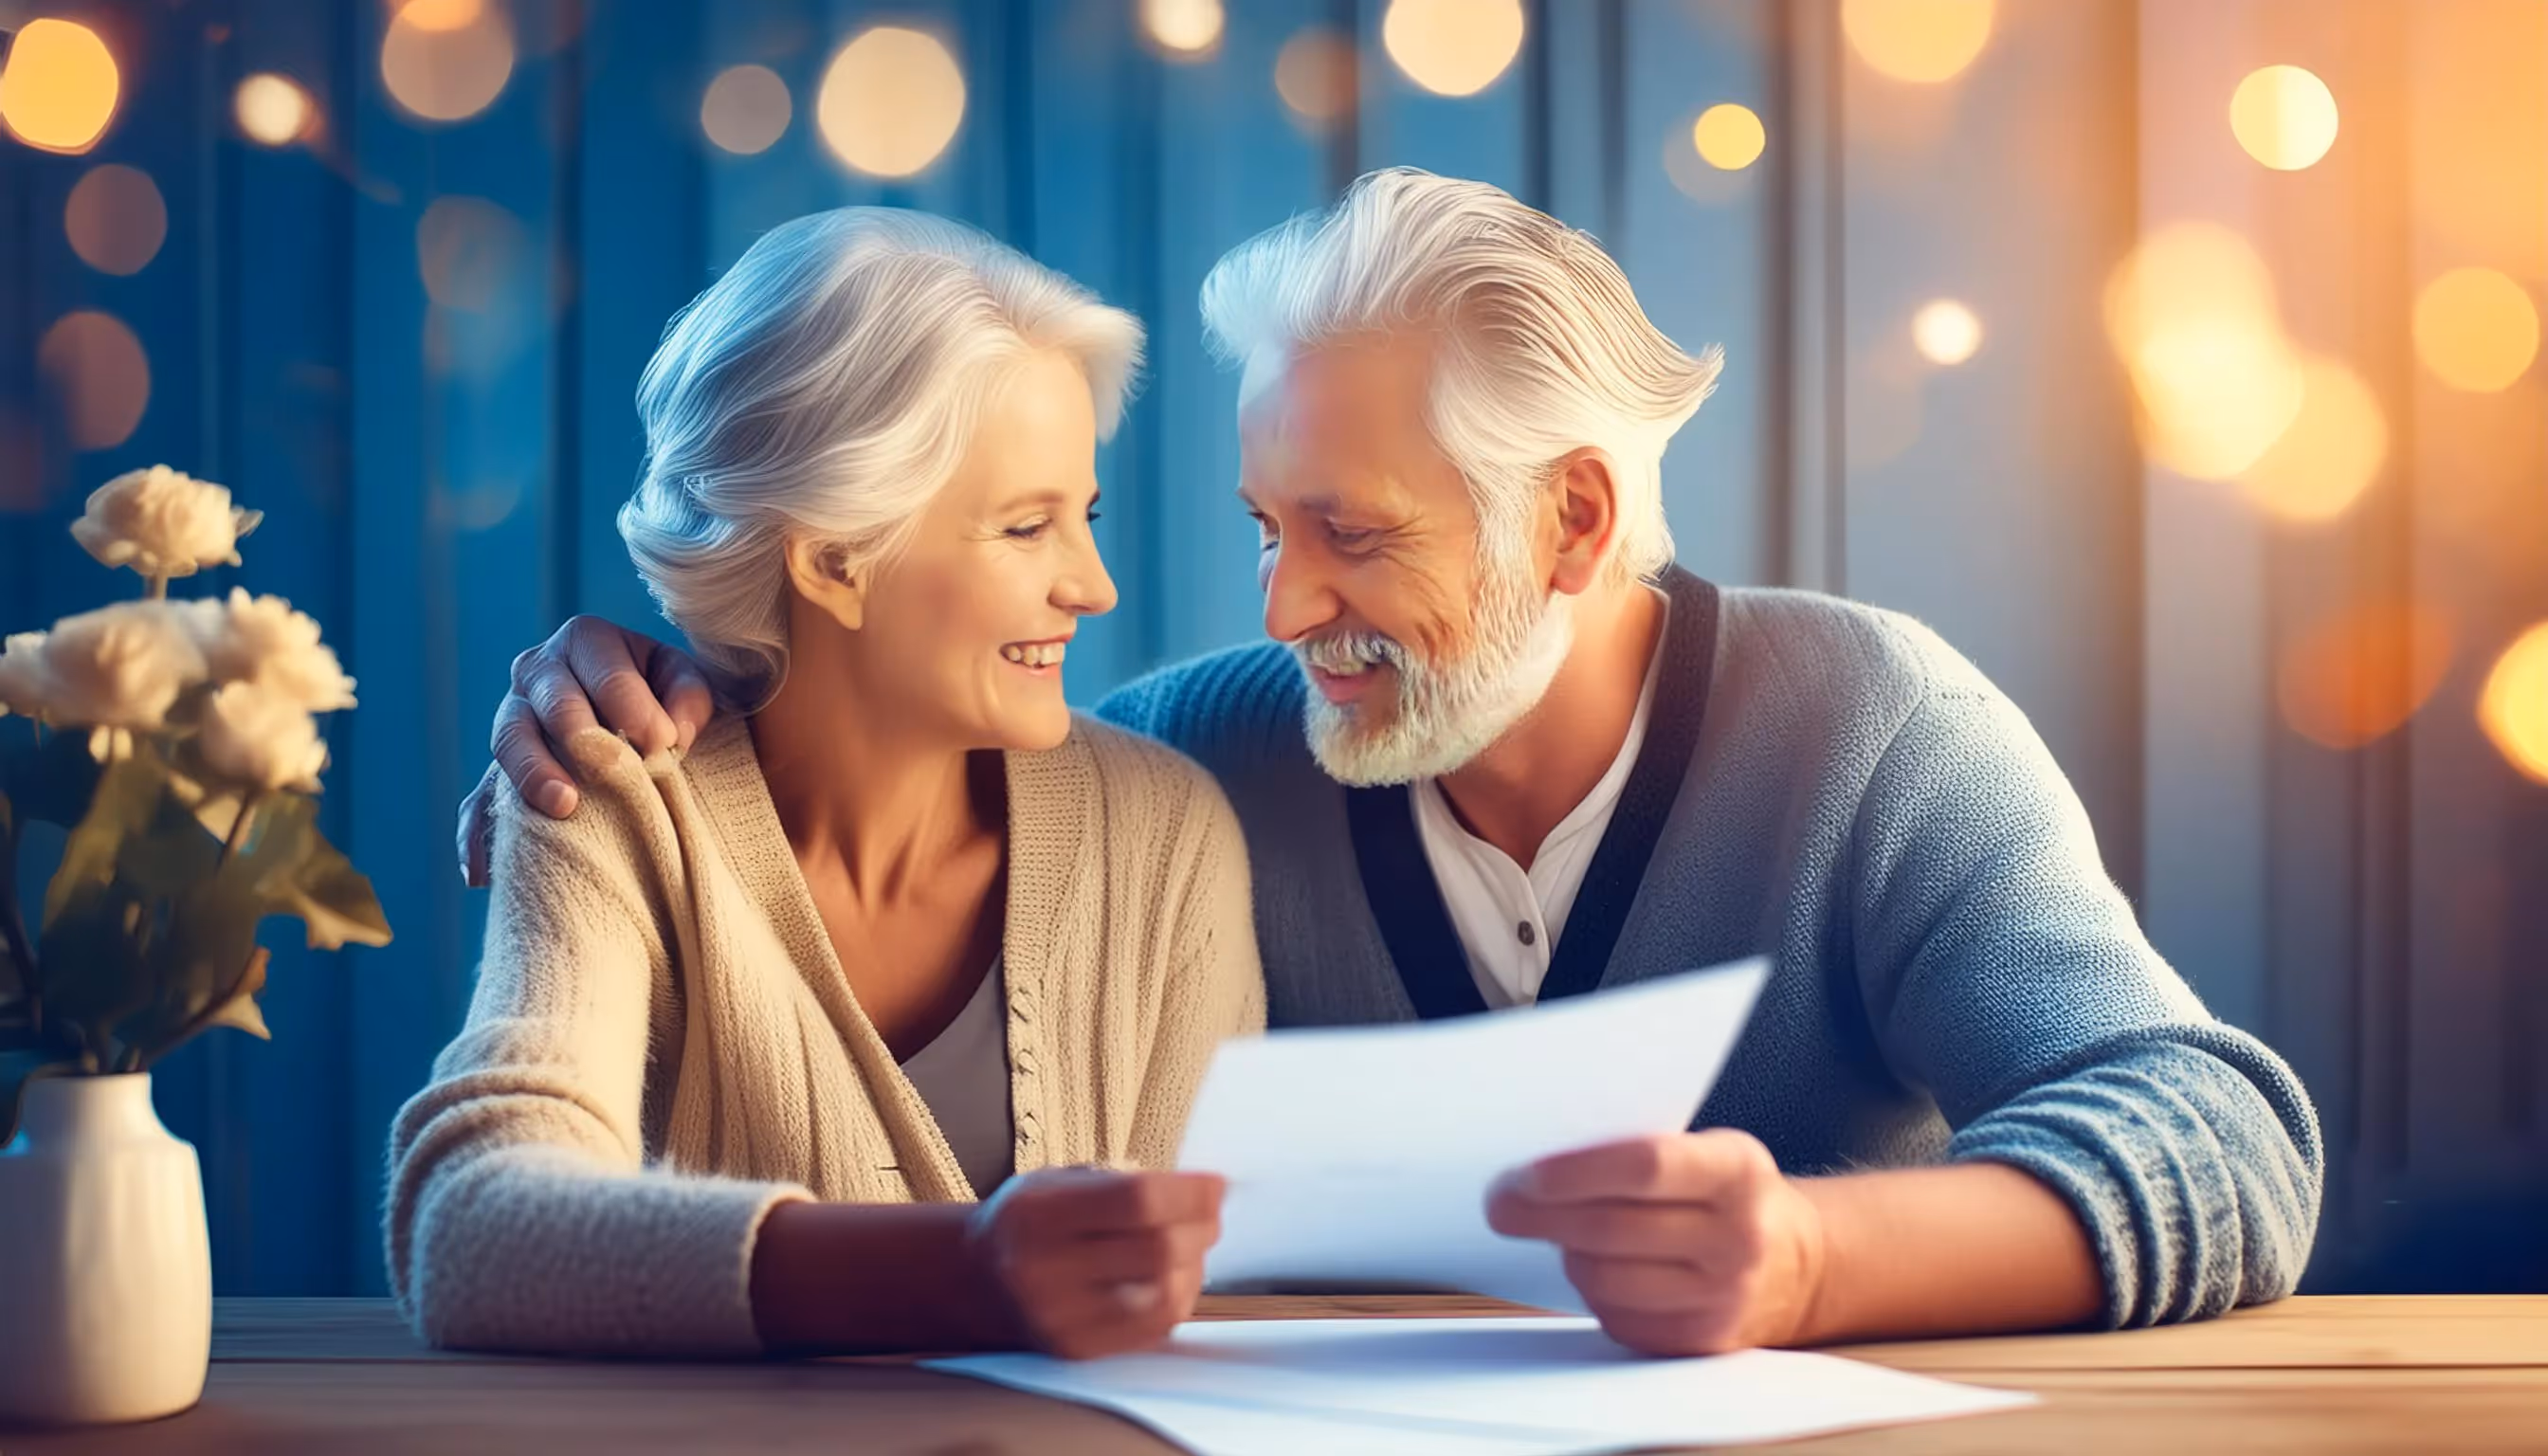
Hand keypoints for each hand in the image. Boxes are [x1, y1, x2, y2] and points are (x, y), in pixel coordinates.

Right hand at [456, 615, 714, 885]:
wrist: (641, 715)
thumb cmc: (666, 695)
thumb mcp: (684, 682)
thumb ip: (688, 696)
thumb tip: (673, 734)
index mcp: (587, 641)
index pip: (603, 668)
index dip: (631, 704)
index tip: (661, 742)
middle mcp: (539, 672)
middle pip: (550, 700)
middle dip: (583, 735)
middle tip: (616, 771)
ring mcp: (513, 718)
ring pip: (509, 739)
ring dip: (534, 773)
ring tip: (564, 806)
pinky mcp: (498, 770)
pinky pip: (478, 800)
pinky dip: (478, 835)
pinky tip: (483, 873)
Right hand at [966, 1168, 1224, 1359]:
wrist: (977, 1281)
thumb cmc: (1031, 1221)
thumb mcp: (1058, 1182)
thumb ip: (1124, 1183)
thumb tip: (1206, 1191)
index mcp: (1037, 1213)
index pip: (1137, 1200)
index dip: (1190, 1193)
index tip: (1217, 1184)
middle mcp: (1043, 1269)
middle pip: (1157, 1249)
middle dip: (1200, 1227)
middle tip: (1209, 1214)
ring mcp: (1060, 1317)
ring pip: (1165, 1292)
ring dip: (1195, 1263)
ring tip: (1192, 1243)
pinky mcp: (1078, 1350)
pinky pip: (1156, 1326)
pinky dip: (1181, 1295)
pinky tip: (1176, 1275)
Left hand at [1487, 1130, 1828, 1356]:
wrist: (1794, 1266)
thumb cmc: (1729, 1195)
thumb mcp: (1708, 1151)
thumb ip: (1640, 1151)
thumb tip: (1538, 1167)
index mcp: (1737, 1171)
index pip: (1644, 1166)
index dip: (1573, 1172)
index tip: (1523, 1174)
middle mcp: (1738, 1237)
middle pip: (1613, 1229)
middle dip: (1543, 1215)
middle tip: (1502, 1203)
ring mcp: (1723, 1297)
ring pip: (1605, 1278)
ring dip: (1567, 1253)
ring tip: (1560, 1233)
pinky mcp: (1700, 1341)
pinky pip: (1616, 1317)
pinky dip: (1593, 1291)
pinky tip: (1598, 1267)